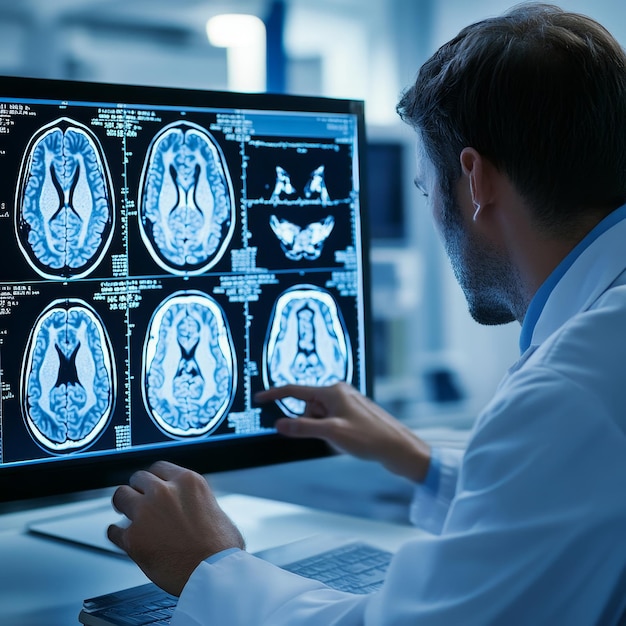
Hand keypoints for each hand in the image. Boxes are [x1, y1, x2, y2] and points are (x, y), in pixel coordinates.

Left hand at [107, 460, 244, 596]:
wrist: (214, 574)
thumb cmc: (221, 548)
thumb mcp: (215, 508)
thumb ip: (196, 501)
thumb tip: (190, 508)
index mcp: (188, 481)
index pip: (159, 467)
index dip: (155, 478)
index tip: (152, 486)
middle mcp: (164, 492)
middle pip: (138, 478)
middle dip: (138, 490)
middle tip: (139, 500)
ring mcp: (145, 513)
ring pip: (121, 496)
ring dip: (124, 506)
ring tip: (126, 515)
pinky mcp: (133, 538)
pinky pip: (114, 530)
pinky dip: (117, 534)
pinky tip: (122, 537)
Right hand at [255, 382, 430, 482]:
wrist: (397, 448)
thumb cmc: (369, 438)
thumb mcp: (331, 433)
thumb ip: (303, 427)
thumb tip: (280, 424)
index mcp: (333, 391)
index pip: (295, 391)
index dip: (275, 394)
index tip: (260, 398)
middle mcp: (339, 392)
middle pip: (308, 409)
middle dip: (312, 425)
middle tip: (331, 436)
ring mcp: (346, 403)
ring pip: (319, 419)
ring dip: (324, 433)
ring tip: (344, 440)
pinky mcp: (352, 414)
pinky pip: (331, 424)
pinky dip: (333, 435)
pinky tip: (349, 442)